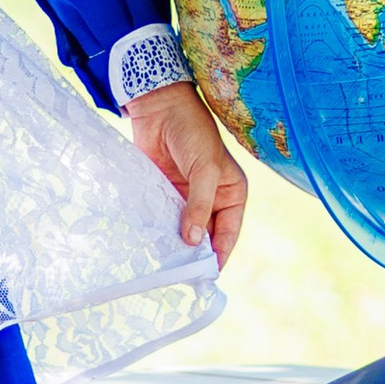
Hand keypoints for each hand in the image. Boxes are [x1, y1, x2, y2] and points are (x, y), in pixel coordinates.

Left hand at [127, 81, 247, 268]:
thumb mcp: (204, 170)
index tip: (207, 274)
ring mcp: (187, 198)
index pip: (229, 232)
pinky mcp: (165, 193)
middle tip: (183, 275)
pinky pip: (164, 218)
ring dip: (175, 244)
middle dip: (195, 253)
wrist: (160, 108)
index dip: (219, 253)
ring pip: (184, 229)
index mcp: (232, 194)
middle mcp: (212, 199)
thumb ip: (199, 205)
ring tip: (165, 266)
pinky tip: (151, 245)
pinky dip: (160, 231)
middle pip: (206, 235)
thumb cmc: (192, 134)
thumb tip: (192, 240)